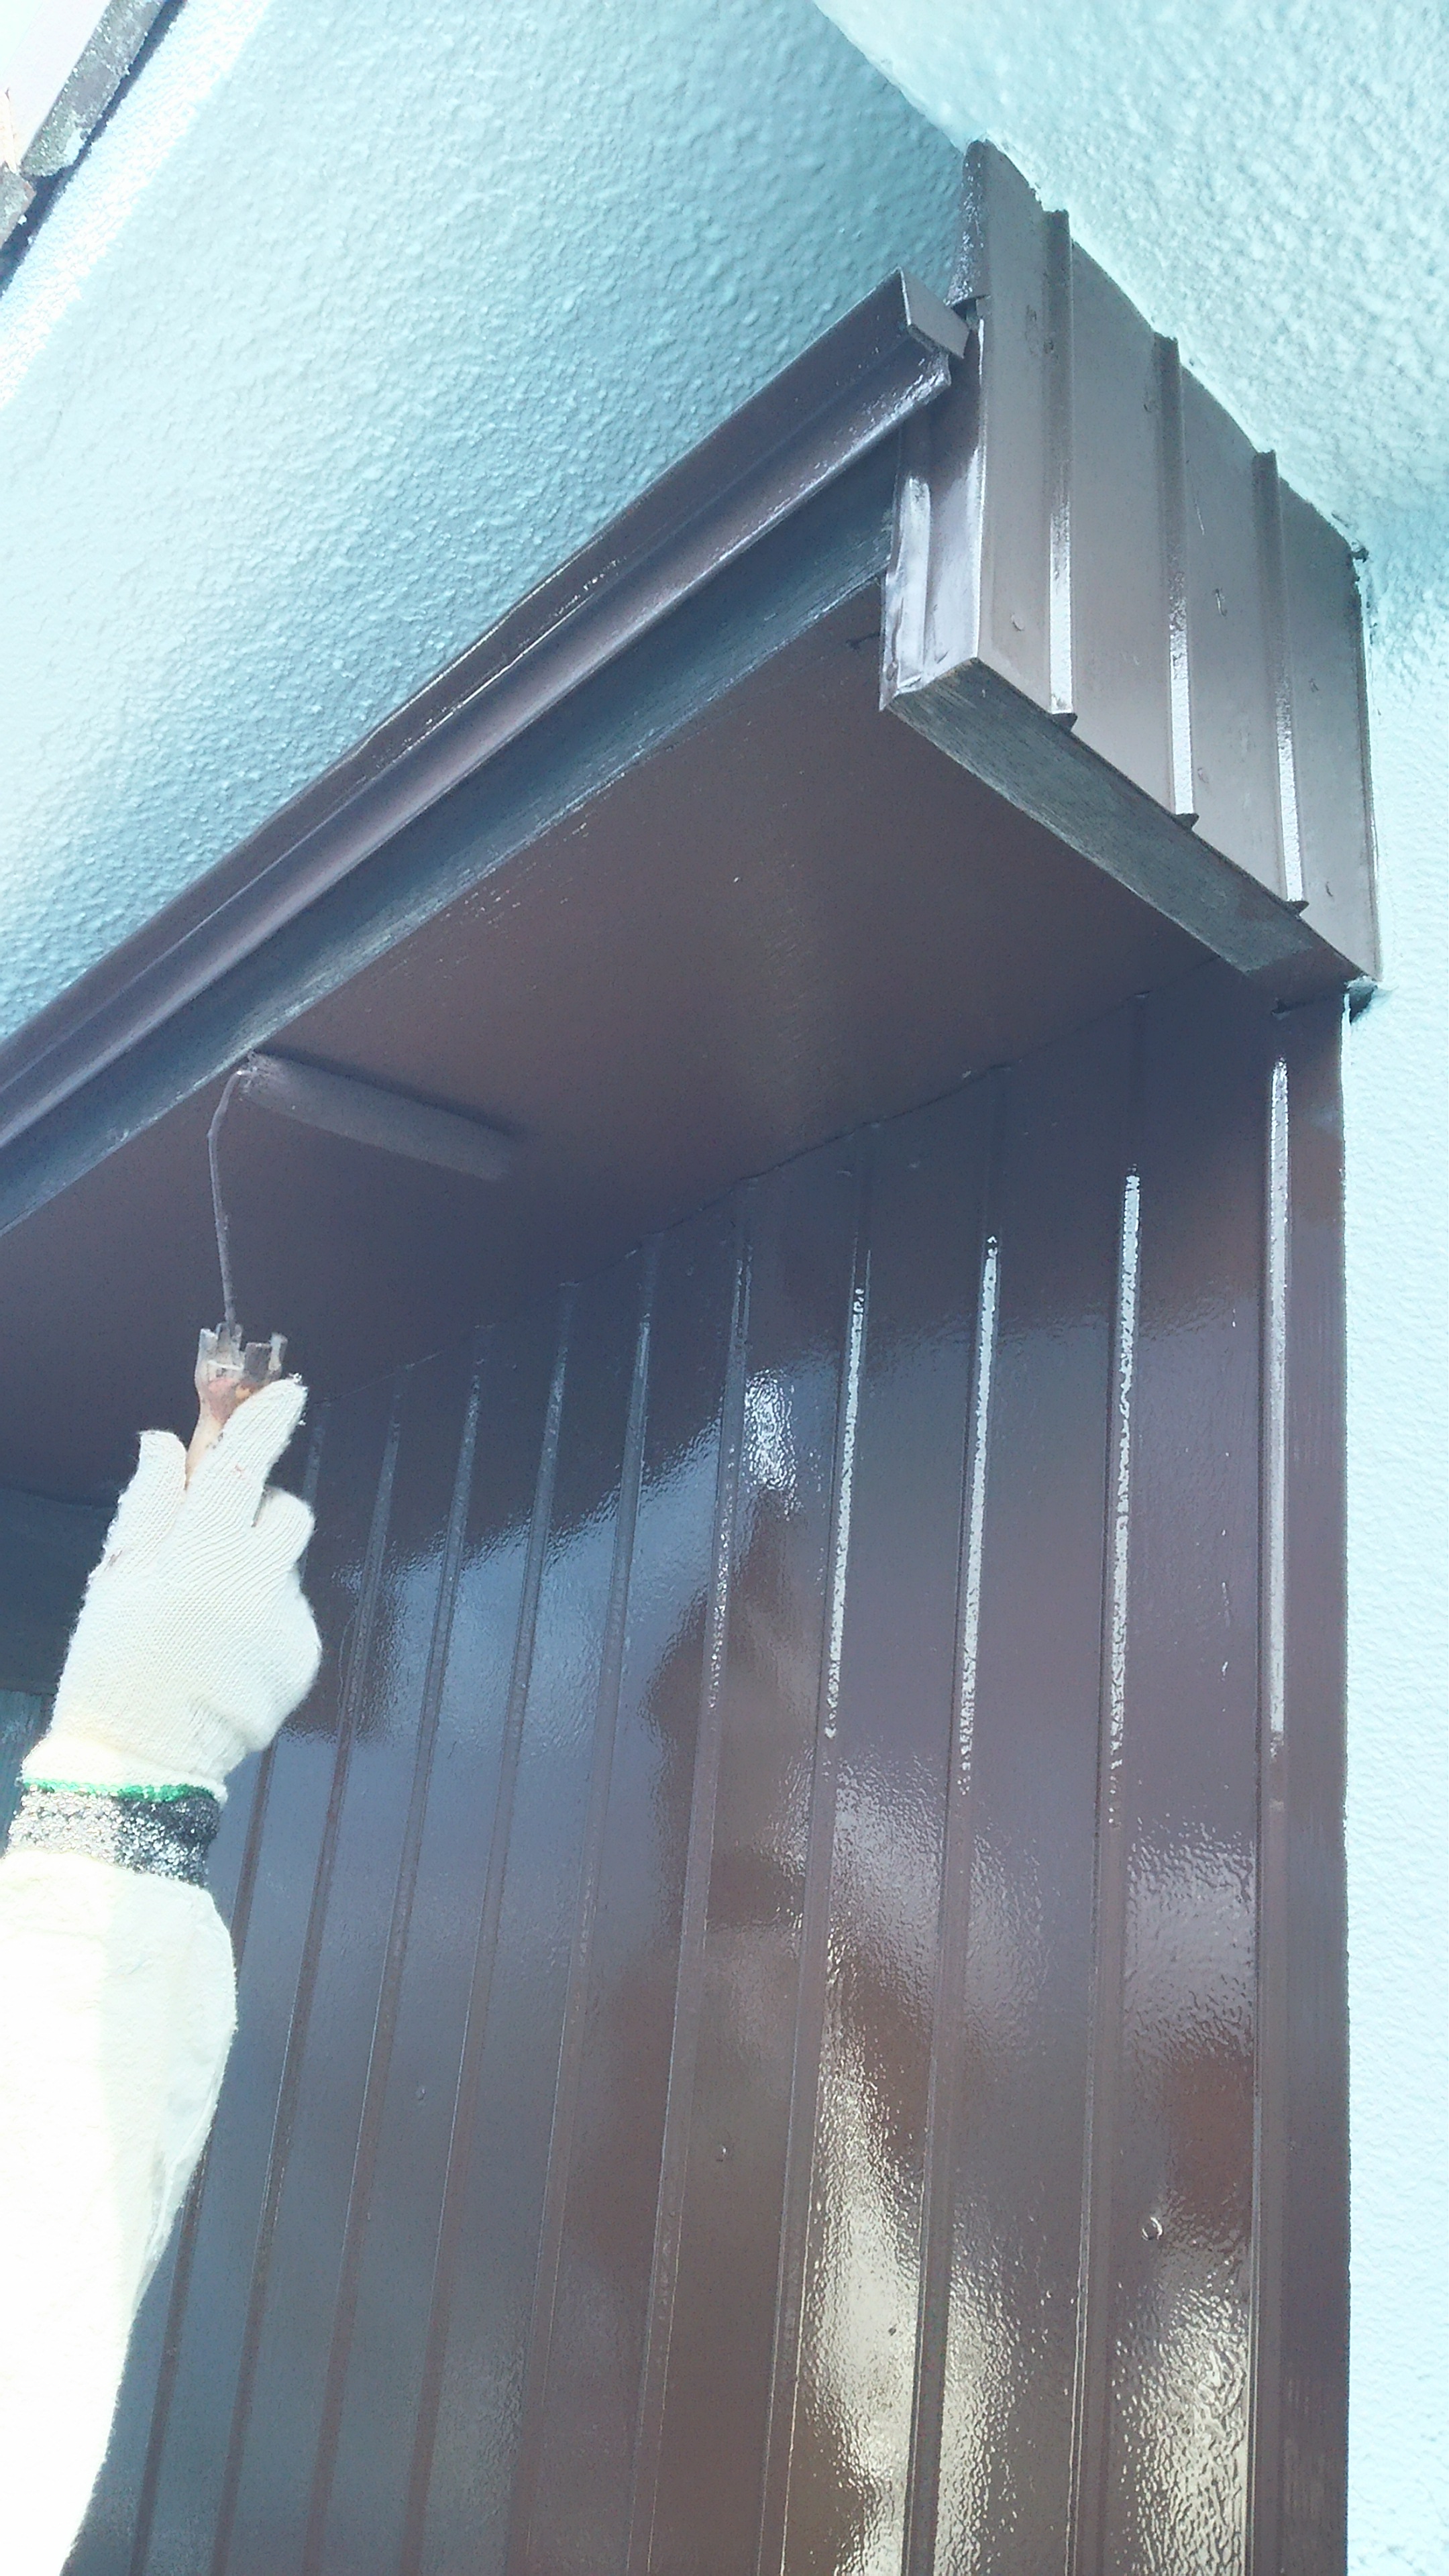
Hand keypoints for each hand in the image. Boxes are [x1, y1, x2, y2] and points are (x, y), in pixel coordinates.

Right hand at [25, 1379, 320, 1799]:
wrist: (140, 1764)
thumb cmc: (115, 1665)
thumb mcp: (118, 1579)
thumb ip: (149, 1505)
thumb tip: (164, 1442)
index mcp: (199, 1559)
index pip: (244, 1469)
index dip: (265, 1424)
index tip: (287, 1391)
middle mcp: (254, 1586)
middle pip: (285, 1512)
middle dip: (258, 1511)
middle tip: (212, 1541)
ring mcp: (286, 1624)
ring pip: (287, 1564)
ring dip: (258, 1568)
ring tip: (210, 1613)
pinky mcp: (305, 1658)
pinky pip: (292, 1612)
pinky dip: (265, 1618)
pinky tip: (226, 1652)